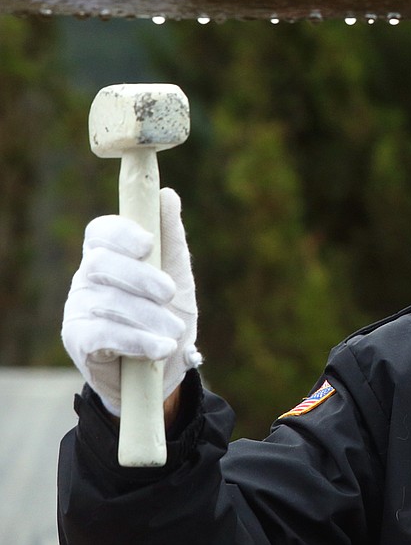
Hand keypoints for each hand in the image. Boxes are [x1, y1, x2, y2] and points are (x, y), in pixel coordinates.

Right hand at [62, 187, 201, 416]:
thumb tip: (167, 195)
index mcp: (111, 254)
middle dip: (142, 278)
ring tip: (173, 334)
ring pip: (106, 301)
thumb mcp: (179, 276)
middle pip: (102, 263)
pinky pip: (101, 333)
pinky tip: (160, 348)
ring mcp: (78, 307)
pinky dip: (137, 340)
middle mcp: (88, 277)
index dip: (121, 233)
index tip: (148, 244)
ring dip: (148, 318)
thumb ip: (172, 239)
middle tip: (170, 294)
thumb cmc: (169, 315)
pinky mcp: (78, 339)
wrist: (165, 369)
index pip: (101, 231)